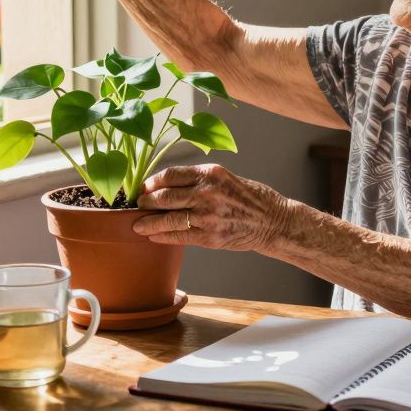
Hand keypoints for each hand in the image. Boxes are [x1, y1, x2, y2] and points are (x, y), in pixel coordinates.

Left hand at [132, 165, 294, 251]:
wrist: (272, 220)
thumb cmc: (248, 198)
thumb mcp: (224, 177)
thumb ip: (197, 180)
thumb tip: (165, 186)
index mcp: (210, 173)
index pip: (170, 175)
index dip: (152, 182)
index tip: (144, 187)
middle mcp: (207, 192)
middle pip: (164, 196)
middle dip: (146, 202)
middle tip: (139, 205)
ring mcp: (208, 215)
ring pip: (167, 219)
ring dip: (148, 223)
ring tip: (138, 225)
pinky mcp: (210, 236)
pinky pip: (179, 236)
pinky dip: (162, 236)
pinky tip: (154, 236)